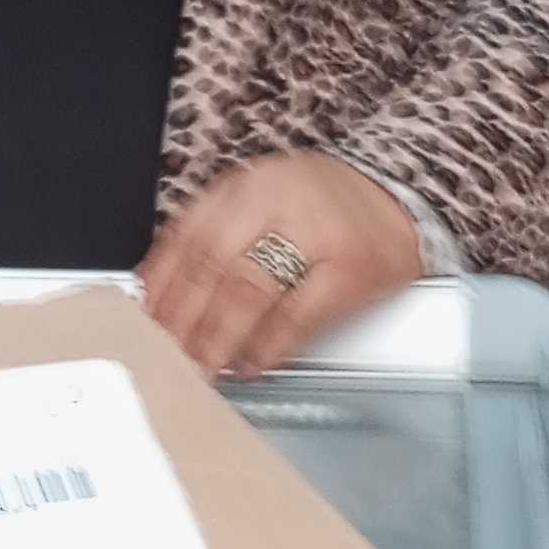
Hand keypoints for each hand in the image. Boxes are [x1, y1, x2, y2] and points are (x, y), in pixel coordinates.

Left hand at [139, 152, 421, 379]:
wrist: (402, 197)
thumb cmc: (325, 206)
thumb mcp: (265, 198)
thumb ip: (215, 232)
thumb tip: (158, 286)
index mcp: (252, 183)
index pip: (191, 234)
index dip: (164, 283)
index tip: (147, 317)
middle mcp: (281, 200)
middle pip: (214, 264)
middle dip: (185, 316)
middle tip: (170, 352)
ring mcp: (318, 234)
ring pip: (249, 291)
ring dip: (219, 337)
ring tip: (205, 365)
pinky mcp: (352, 269)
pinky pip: (298, 316)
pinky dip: (269, 345)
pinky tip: (252, 363)